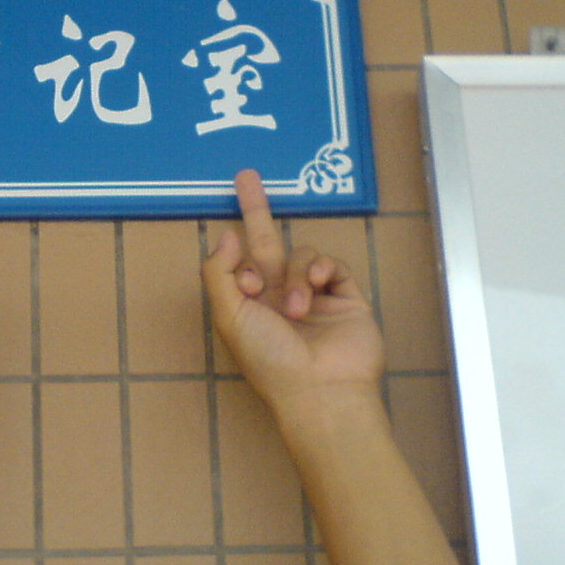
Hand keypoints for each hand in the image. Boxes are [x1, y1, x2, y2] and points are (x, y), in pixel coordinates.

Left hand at [202, 168, 386, 421]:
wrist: (321, 389)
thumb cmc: (269, 358)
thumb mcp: (229, 316)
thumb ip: (219, 273)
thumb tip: (226, 235)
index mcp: (248, 306)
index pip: (239, 264)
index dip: (238, 259)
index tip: (243, 271)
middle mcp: (279, 297)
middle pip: (266, 242)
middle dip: (256, 210)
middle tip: (246, 175)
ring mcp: (314, 295)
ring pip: (300, 254)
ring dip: (295, 275)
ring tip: (296, 308)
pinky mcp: (344, 296)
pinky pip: (331, 263)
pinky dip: (321, 269)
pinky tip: (316, 288)